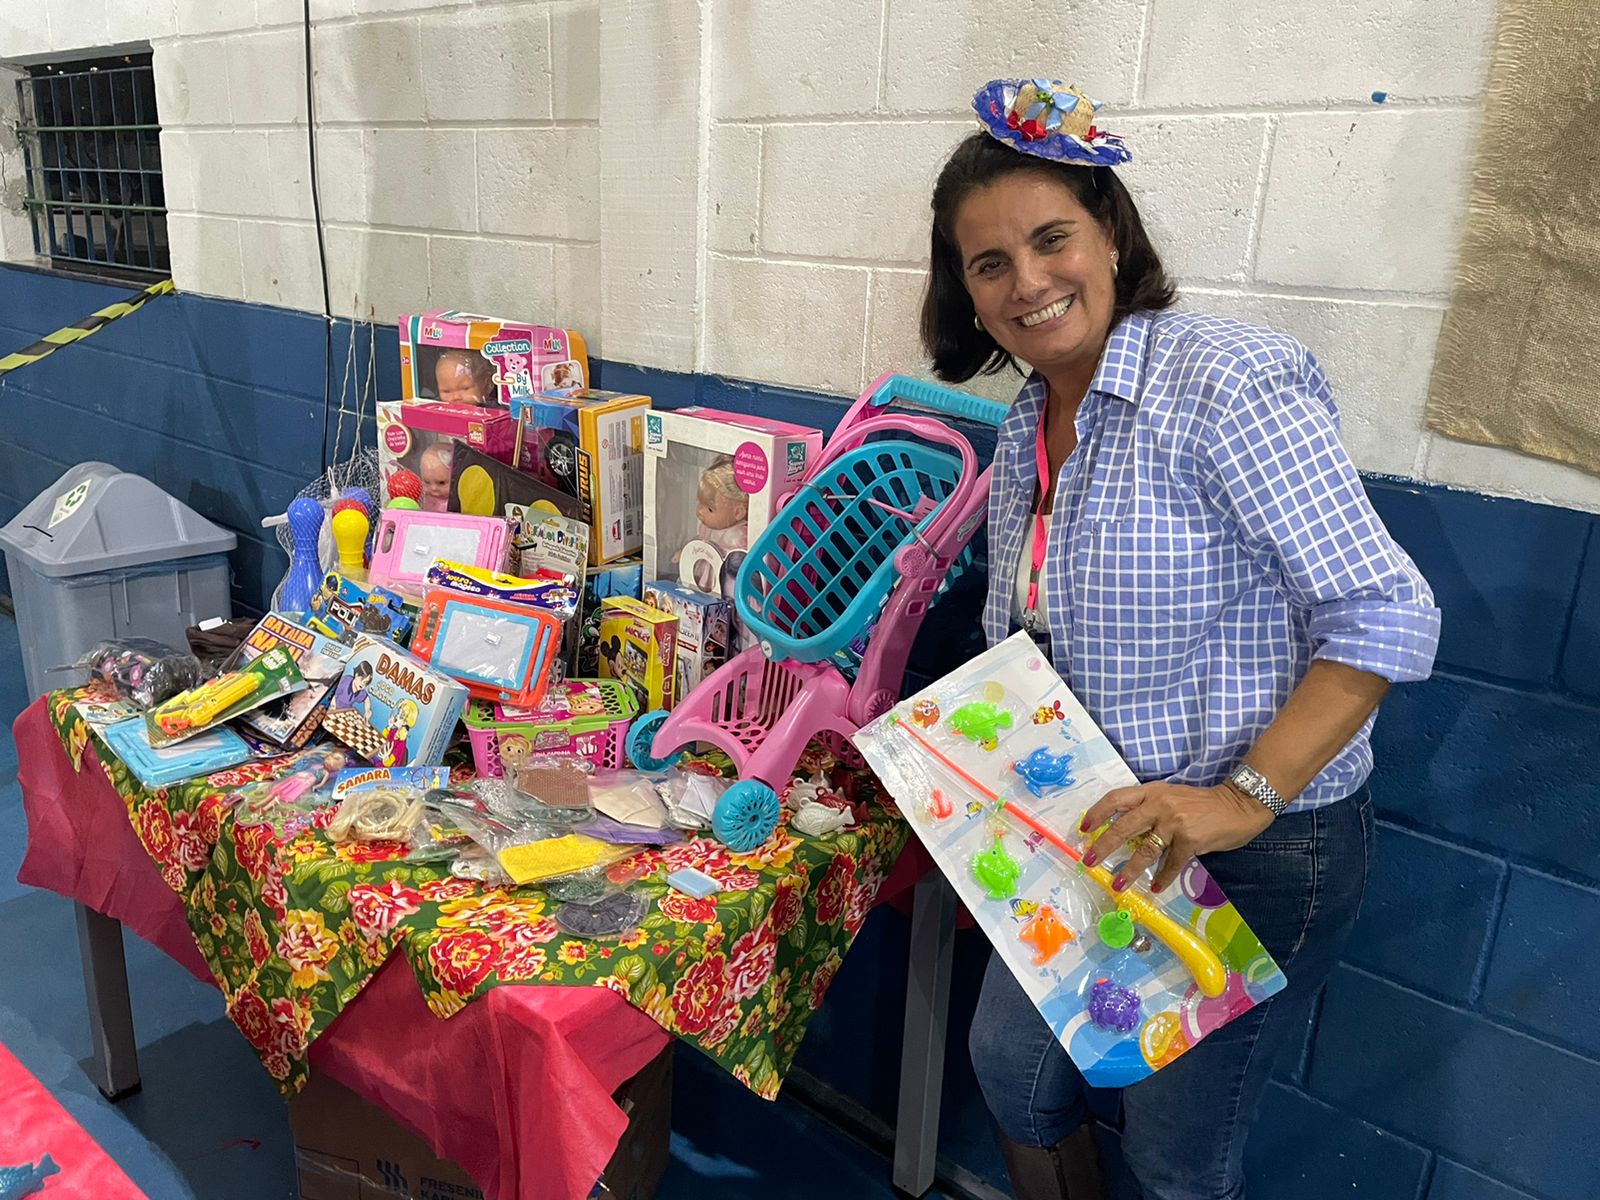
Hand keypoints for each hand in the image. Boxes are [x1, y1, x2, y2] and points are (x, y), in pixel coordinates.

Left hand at [1078, 781, 1275, 892]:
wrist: (1238, 805)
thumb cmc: (1201, 803)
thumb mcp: (1171, 797)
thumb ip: (1149, 809)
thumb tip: (1123, 831)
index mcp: (1151, 792)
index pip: (1116, 799)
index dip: (1097, 813)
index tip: (1083, 828)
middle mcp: (1159, 805)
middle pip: (1123, 826)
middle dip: (1103, 845)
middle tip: (1089, 861)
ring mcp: (1175, 822)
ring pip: (1145, 850)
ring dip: (1130, 870)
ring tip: (1118, 885)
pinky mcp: (1190, 840)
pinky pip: (1171, 864)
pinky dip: (1163, 878)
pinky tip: (1156, 888)